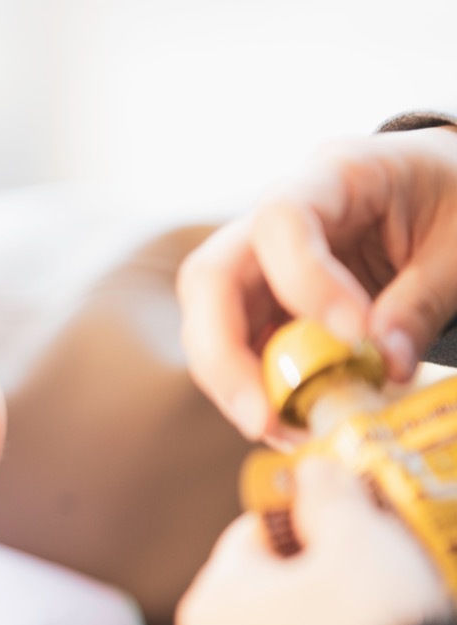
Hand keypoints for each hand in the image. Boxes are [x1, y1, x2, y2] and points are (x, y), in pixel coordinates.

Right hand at [177, 125, 456, 441]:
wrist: (440, 191)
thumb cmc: (453, 200)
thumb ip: (422, 302)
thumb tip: (386, 366)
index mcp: (333, 176)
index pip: (281, 220)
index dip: (303, 281)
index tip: (354, 335)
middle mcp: (276, 217)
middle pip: (211, 278)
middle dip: (225, 354)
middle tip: (263, 418)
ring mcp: (261, 262)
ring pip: (209, 319)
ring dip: (234, 382)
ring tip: (284, 430)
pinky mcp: (264, 302)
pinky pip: (237, 346)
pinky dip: (255, 388)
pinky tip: (290, 420)